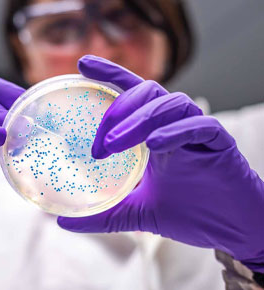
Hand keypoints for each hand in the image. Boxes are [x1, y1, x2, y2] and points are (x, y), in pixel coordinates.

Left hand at [58, 55, 263, 271]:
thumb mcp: (136, 213)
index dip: (110, 74)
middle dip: (118, 109)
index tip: (82, 64)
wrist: (230, 229)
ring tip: (114, 144)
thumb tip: (64, 222)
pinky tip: (155, 145)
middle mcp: (174, 126)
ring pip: (170, 103)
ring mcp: (197, 132)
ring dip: (139, 120)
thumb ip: (104, 214)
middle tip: (99, 143)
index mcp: (155, 133)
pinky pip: (199, 125)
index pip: (132, 93)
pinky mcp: (219, 143)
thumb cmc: (189, 213)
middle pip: (147, 92)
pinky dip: (175, 131)